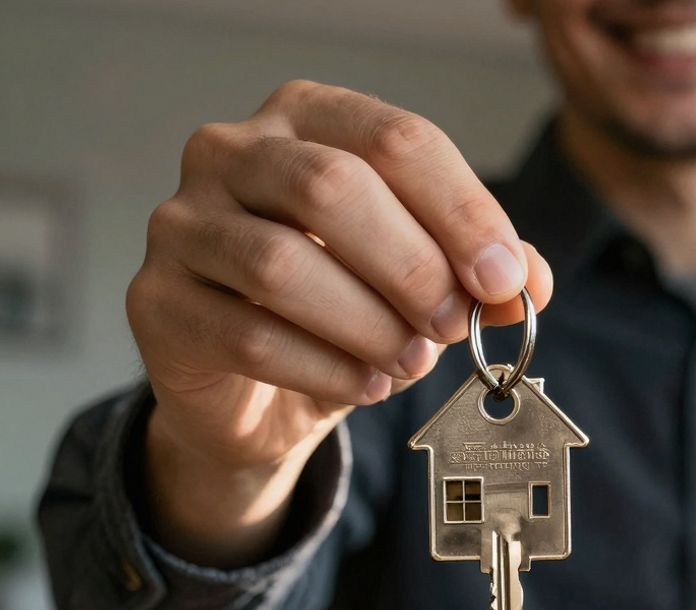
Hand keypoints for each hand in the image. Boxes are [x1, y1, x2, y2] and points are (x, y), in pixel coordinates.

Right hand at [127, 80, 551, 563]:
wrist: (258, 393)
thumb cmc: (345, 311)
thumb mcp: (424, 280)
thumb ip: (478, 271)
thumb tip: (526, 281)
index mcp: (309, 117)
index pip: (398, 140)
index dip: (463, 212)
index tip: (505, 278)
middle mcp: (232, 151)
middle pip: (334, 187)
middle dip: (413, 267)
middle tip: (454, 325)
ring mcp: (182, 222)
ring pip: (283, 264)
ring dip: (368, 323)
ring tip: (413, 361)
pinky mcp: (156, 302)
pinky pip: (248, 334)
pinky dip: (325, 368)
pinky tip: (367, 384)